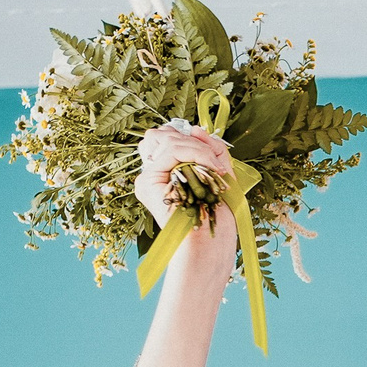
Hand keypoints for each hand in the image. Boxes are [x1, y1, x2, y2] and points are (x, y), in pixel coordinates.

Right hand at [133, 122, 238, 241]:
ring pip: (169, 140)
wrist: (212, 238)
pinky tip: (210, 170)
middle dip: (195, 142)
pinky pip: (171, 151)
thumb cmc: (217, 213)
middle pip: (164, 135)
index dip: (190, 139)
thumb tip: (196, 128)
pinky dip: (196, 153)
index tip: (213, 155)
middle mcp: (153, 173)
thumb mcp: (219, 171)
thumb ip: (210, 148)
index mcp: (166, 171)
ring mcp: (147, 177)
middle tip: (215, 162)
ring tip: (215, 168)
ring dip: (199, 148)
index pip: (167, 138)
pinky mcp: (146, 181)